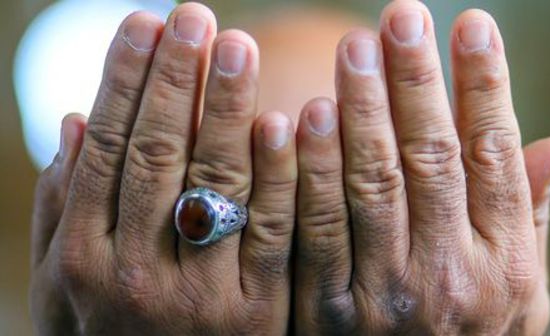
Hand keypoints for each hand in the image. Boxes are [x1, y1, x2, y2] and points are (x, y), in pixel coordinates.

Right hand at [29, 4, 296, 334]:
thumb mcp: (58, 287)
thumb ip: (62, 209)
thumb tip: (73, 123)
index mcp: (82, 257)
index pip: (107, 148)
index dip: (125, 81)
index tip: (145, 23)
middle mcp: (134, 273)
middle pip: (158, 154)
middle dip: (175, 79)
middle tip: (193, 16)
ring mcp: (198, 295)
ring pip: (215, 184)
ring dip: (226, 108)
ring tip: (237, 46)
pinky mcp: (256, 314)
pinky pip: (269, 233)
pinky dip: (276, 175)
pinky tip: (283, 120)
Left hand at [293, 1, 549, 334]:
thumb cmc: (471, 332)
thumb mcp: (518, 290)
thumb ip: (528, 216)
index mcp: (503, 260)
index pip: (494, 155)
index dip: (485, 85)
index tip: (470, 24)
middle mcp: (450, 273)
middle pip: (431, 159)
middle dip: (416, 82)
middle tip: (400, 16)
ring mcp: (387, 293)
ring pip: (373, 185)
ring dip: (363, 111)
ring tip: (354, 49)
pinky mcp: (329, 309)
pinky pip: (316, 230)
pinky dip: (309, 172)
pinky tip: (301, 117)